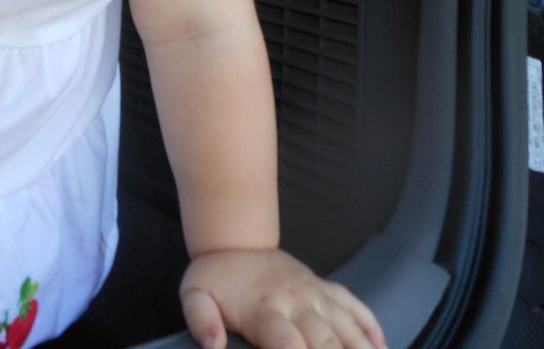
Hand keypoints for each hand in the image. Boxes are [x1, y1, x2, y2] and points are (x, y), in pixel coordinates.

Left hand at [180, 248, 386, 348]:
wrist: (235, 239)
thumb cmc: (216, 277)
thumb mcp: (194, 295)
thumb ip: (200, 320)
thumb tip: (213, 346)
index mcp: (265, 310)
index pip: (288, 344)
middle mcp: (297, 303)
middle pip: (326, 341)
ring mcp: (316, 294)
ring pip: (349, 327)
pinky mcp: (327, 289)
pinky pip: (356, 307)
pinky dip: (372, 329)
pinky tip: (382, 348)